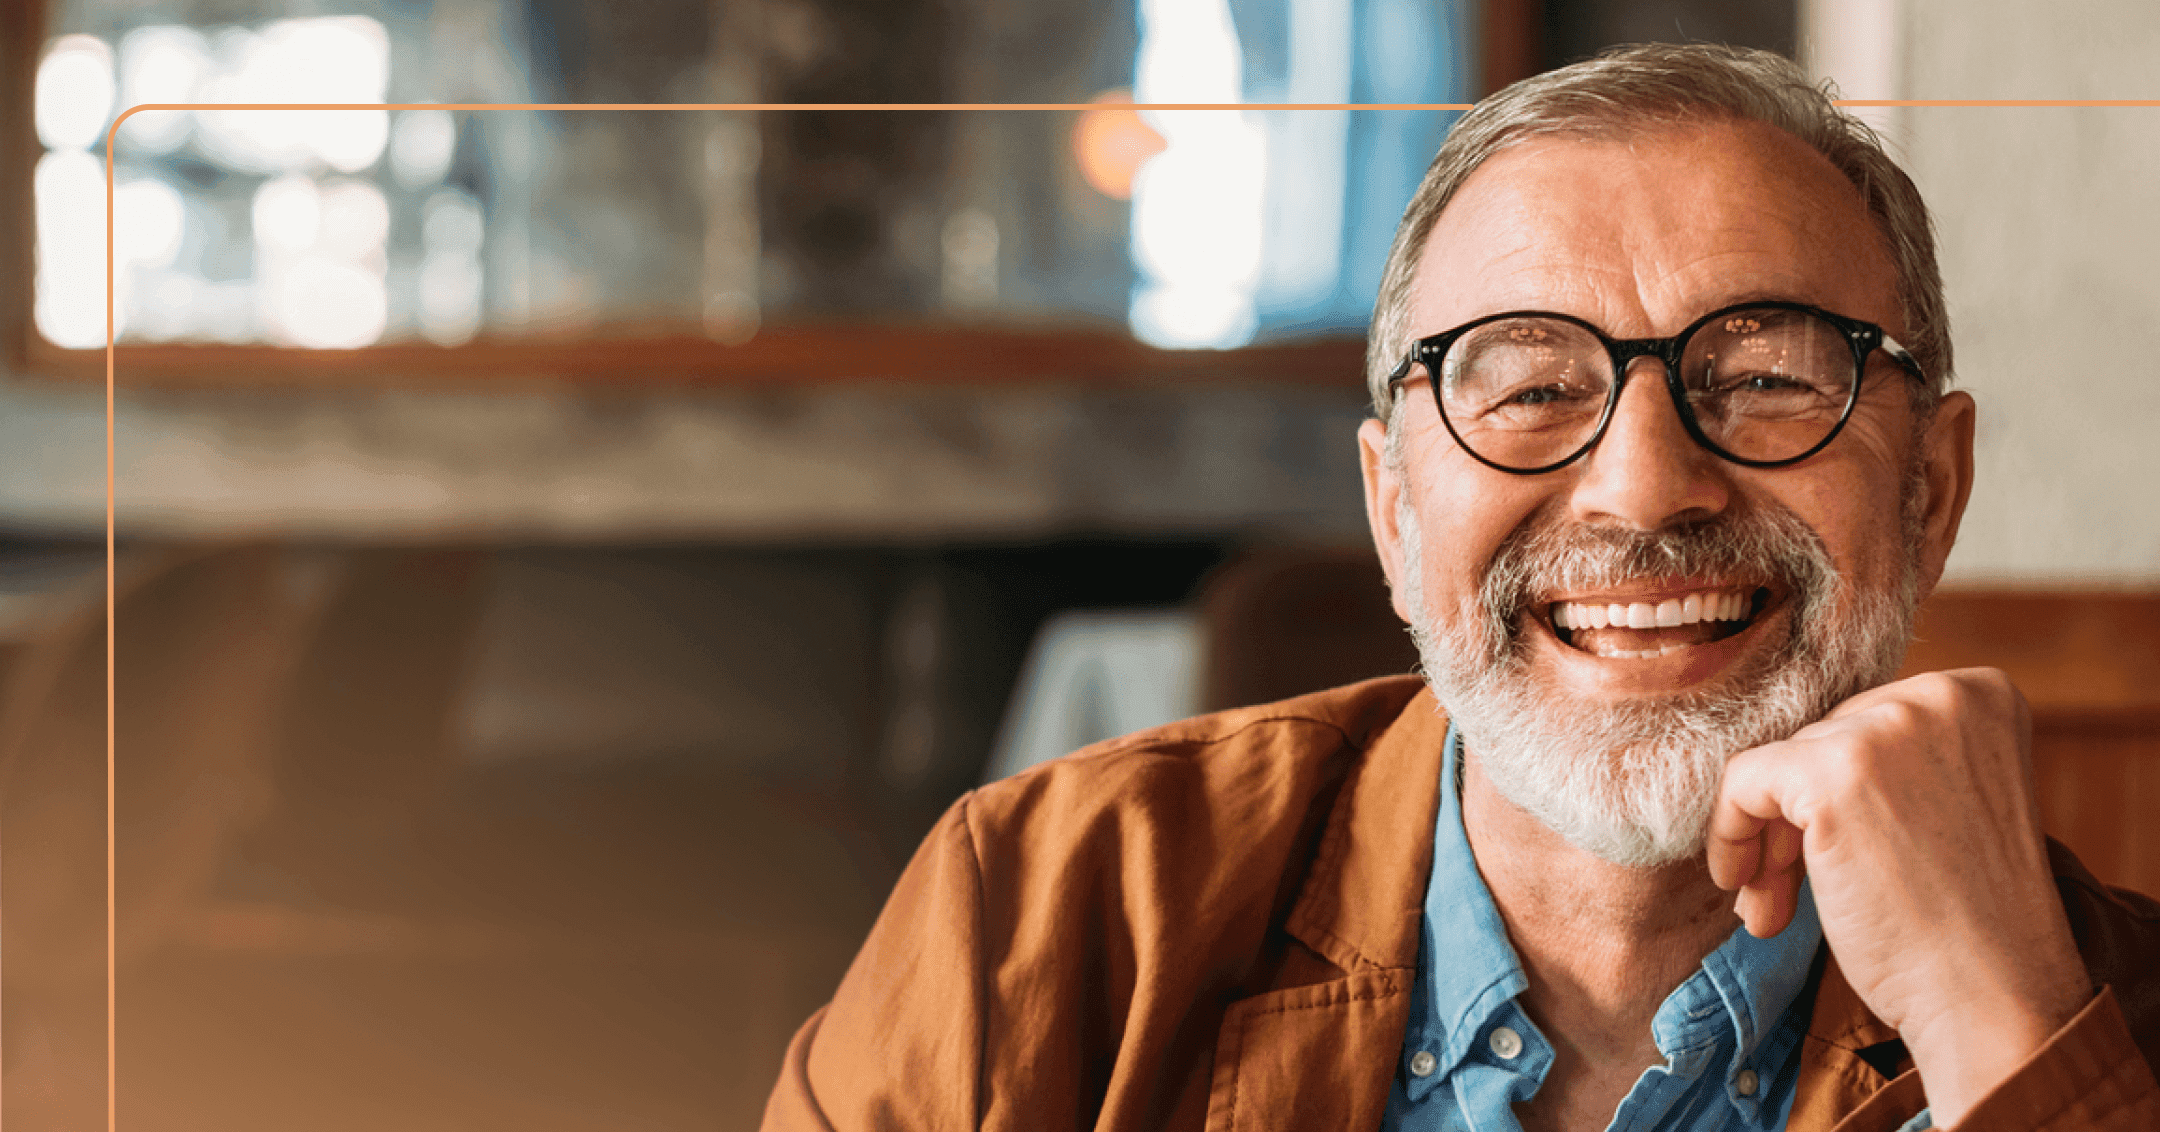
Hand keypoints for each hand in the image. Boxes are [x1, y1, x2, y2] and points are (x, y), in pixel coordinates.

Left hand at [1707, 668, 2093, 1124]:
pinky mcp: (1832, 775)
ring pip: (1778, 766)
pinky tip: (1746, 889)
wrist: (1994, 996)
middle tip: (1788, 889)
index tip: (1835, 848)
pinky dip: (1730, 835)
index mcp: (1978, 695)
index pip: (1864, 722)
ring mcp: (1886, 730)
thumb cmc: (1968, 920)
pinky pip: (1742, 783)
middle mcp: (1939, 696)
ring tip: (1773, 904)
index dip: (1836, 790)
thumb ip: (1888, 763)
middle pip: (1820, 741)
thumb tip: (1778, 758)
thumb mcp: (1946, 803)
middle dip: (1797, 818)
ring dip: (1768, 841)